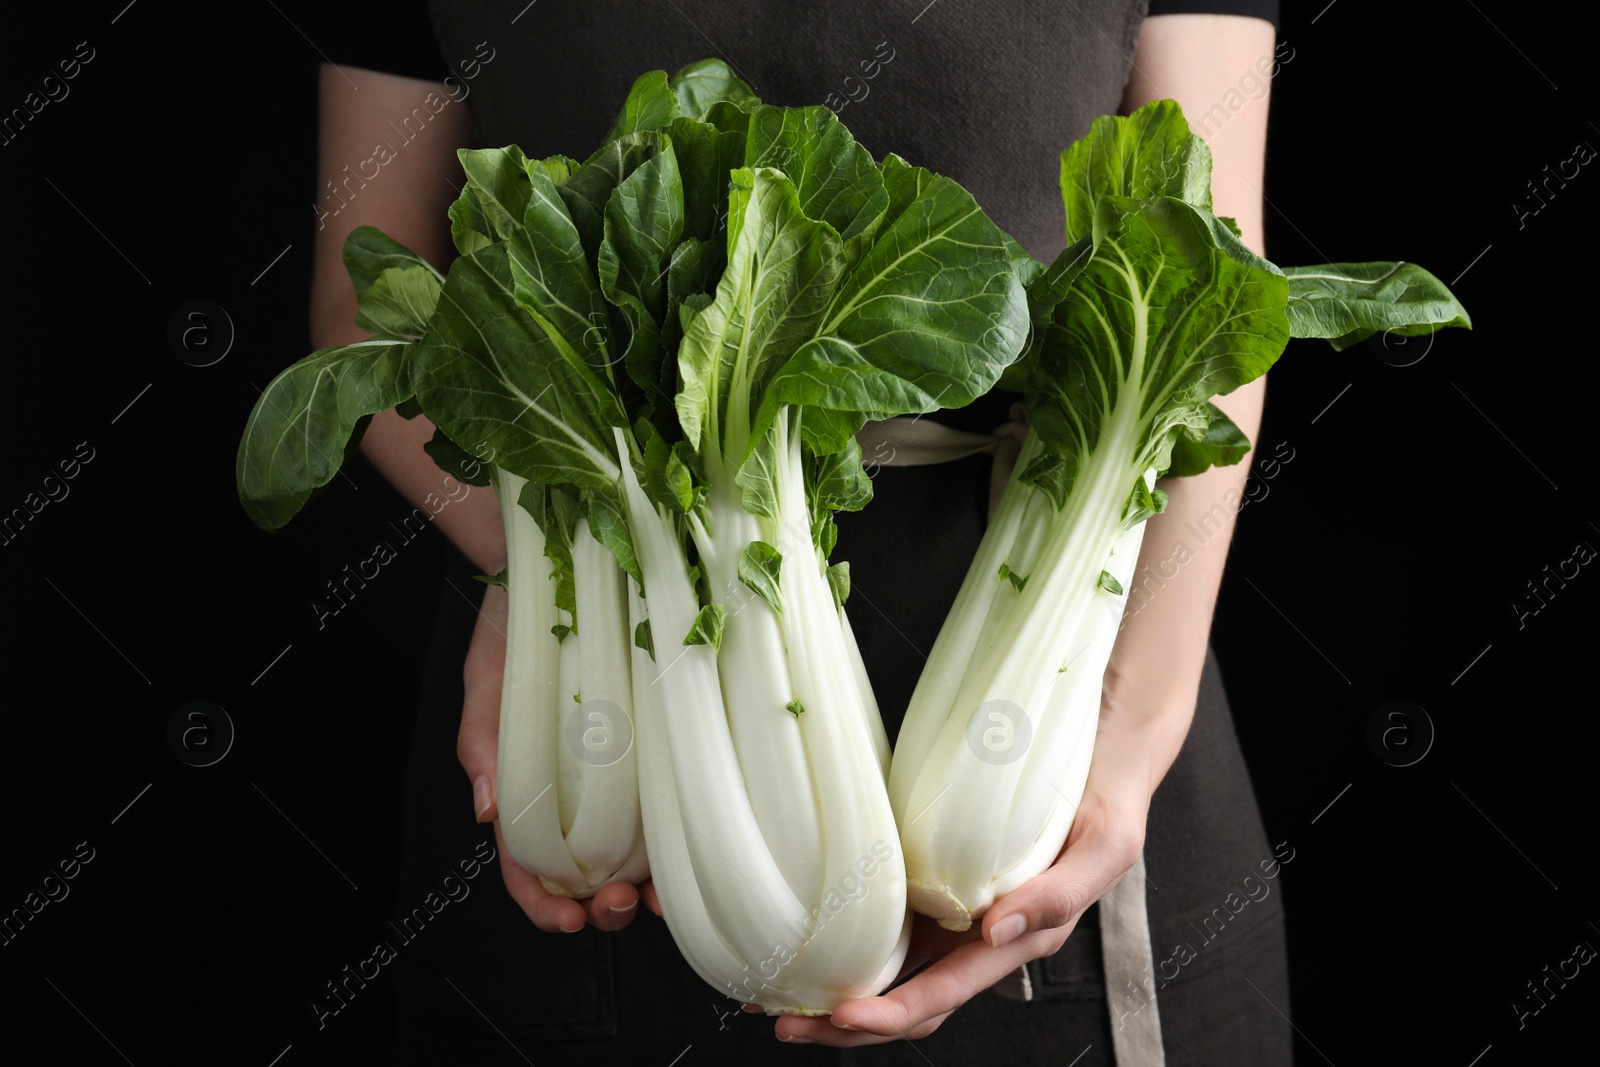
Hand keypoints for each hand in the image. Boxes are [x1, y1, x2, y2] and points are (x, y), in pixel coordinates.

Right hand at [458, 582, 660, 931]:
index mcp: (526, 787)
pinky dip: (684, 834)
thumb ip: (484, 741)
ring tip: (664, 895)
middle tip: (624, 904)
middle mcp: (577, 790)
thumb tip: (485, 810)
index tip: (570, 919)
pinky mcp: (658, 745)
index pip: (528, 866)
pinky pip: (671, 801)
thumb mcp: (489, 678)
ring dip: (649, 886)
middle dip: (604, 907)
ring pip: (635, 852)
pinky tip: (697, 843)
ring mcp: (621, 773)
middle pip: (587, 874)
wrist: (563, 563)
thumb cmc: (516, 624)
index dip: (544, 905)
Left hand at [773, 713, 1153, 1045]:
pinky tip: (800, 939)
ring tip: (771, 994)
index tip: (845, 1014)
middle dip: (845, 1021)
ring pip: (888, 969)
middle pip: (906, 1001)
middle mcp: (976, 937)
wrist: (1102, 754)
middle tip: (782, 1021)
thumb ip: (1059, 895)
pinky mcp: (934, 879)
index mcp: (1014, 941)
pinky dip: (842, 940)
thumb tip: (996, 931)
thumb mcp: (1103, 846)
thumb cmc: (1106, 803)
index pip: (946, 994)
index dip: (894, 1012)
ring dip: (832, 990)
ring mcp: (952, 912)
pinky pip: (886, 920)